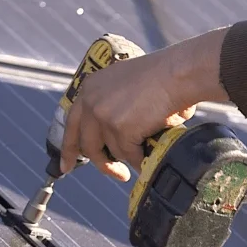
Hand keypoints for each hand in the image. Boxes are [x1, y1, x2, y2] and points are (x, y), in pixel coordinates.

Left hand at [60, 28, 229, 181]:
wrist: (179, 73)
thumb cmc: (165, 77)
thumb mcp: (127, 86)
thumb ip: (116, 107)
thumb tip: (122, 137)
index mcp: (91, 88)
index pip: (71, 123)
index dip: (69, 147)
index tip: (67, 165)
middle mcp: (91, 102)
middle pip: (85, 143)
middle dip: (99, 163)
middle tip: (115, 173)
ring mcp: (104, 116)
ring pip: (110, 152)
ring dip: (124, 161)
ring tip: (138, 163)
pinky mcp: (120, 130)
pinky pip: (129, 155)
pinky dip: (140, 159)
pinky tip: (149, 156)